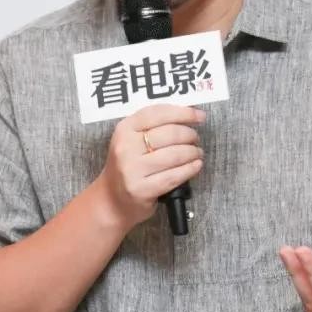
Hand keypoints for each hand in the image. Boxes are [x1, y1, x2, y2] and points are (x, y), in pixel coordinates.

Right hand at [97, 103, 204, 230]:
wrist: (111, 199)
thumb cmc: (129, 165)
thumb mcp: (132, 139)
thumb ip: (155, 125)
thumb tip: (189, 114)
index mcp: (125, 129)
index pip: (158, 113)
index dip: (184, 113)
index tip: (200, 116)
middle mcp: (126, 147)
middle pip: (171, 133)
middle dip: (190, 135)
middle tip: (195, 139)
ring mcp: (132, 169)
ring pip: (175, 154)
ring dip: (193, 152)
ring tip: (197, 153)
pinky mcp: (141, 189)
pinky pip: (174, 176)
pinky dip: (190, 169)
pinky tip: (196, 165)